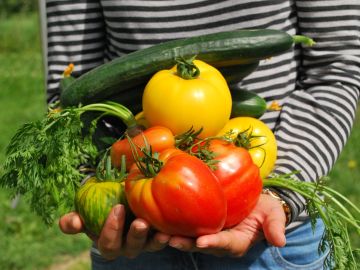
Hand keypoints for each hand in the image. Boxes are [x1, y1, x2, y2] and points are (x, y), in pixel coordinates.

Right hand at [59, 204, 169, 259]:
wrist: (121, 205)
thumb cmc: (101, 209)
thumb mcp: (86, 214)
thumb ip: (74, 220)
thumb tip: (72, 222)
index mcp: (109, 242)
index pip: (108, 243)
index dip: (111, 229)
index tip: (117, 208)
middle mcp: (127, 247)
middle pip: (131, 248)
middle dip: (135, 236)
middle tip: (140, 222)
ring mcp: (145, 243)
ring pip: (150, 246)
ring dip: (156, 240)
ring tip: (162, 232)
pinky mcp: (159, 236)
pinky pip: (166, 238)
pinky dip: (171, 235)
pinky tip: (175, 228)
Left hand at [168, 194, 286, 256]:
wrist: (255, 201)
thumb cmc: (264, 208)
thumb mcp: (273, 214)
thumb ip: (275, 226)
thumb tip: (280, 241)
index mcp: (238, 241)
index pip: (225, 244)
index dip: (214, 243)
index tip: (202, 242)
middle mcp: (220, 241)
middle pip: (202, 245)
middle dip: (186, 244)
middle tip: (170, 240)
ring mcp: (209, 233)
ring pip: (190, 238)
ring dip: (175, 237)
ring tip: (159, 233)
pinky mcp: (201, 223)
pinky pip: (187, 226)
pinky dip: (175, 224)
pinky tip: (160, 219)